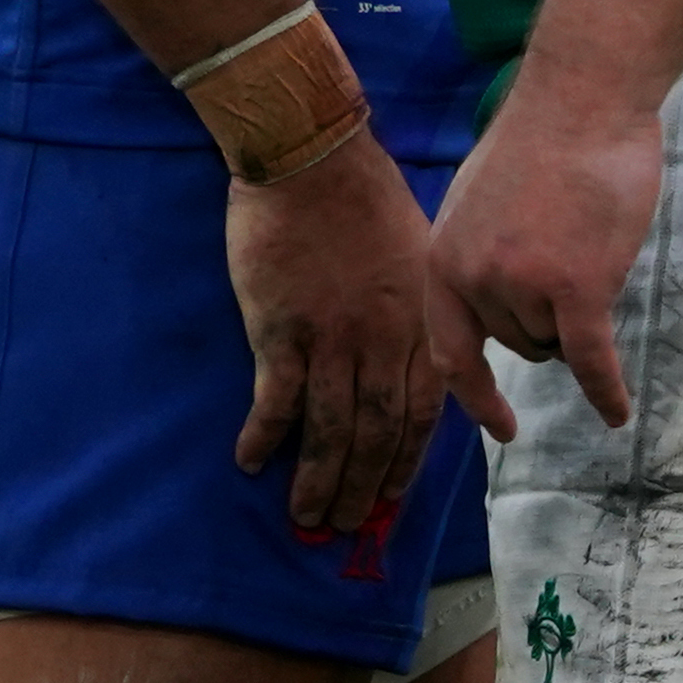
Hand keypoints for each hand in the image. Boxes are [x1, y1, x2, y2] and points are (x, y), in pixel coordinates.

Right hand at [225, 131, 514, 533]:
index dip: (403, 464)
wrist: (311, 157)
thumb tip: (431, 357)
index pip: (418, 417)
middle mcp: (380, 345)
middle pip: (373, 434)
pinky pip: (275, 398)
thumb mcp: (423, 255)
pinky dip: (265, 435)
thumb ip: (425, 313)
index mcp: (418, 328)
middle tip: (346, 524)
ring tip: (306, 514)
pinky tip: (250, 461)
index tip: (388, 498)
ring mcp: (330, 340)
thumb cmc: (366, 197)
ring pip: (329, 430)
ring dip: (318, 479)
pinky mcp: (279, 328)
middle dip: (361, 487)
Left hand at [428, 72, 660, 430]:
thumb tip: (493, 306)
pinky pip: (590, 361)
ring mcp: (521, 286)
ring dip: (578, 314)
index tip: (499, 426)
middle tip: (568, 258)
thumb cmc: (539, 144)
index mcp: (442, 257)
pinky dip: (606, 392)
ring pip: (558, 343)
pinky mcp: (575, 288)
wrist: (581, 102)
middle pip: (518, 344)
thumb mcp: (479, 204)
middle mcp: (472, 279)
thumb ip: (479, 258)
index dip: (474, 395)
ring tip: (586, 247)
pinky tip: (617, 414)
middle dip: (547, 320)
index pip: (449, 348)